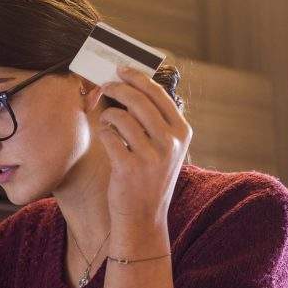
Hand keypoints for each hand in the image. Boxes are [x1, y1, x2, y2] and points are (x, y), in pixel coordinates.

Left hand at [97, 66, 192, 234]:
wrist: (144, 217)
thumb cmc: (150, 179)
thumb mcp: (165, 150)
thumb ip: (156, 122)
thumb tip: (133, 89)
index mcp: (182, 133)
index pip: (159, 95)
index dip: (138, 78)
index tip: (122, 70)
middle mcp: (170, 143)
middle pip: (139, 101)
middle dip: (118, 89)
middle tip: (105, 86)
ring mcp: (151, 156)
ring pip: (122, 117)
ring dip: (109, 115)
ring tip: (107, 120)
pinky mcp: (130, 168)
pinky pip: (110, 137)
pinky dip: (104, 133)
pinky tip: (107, 138)